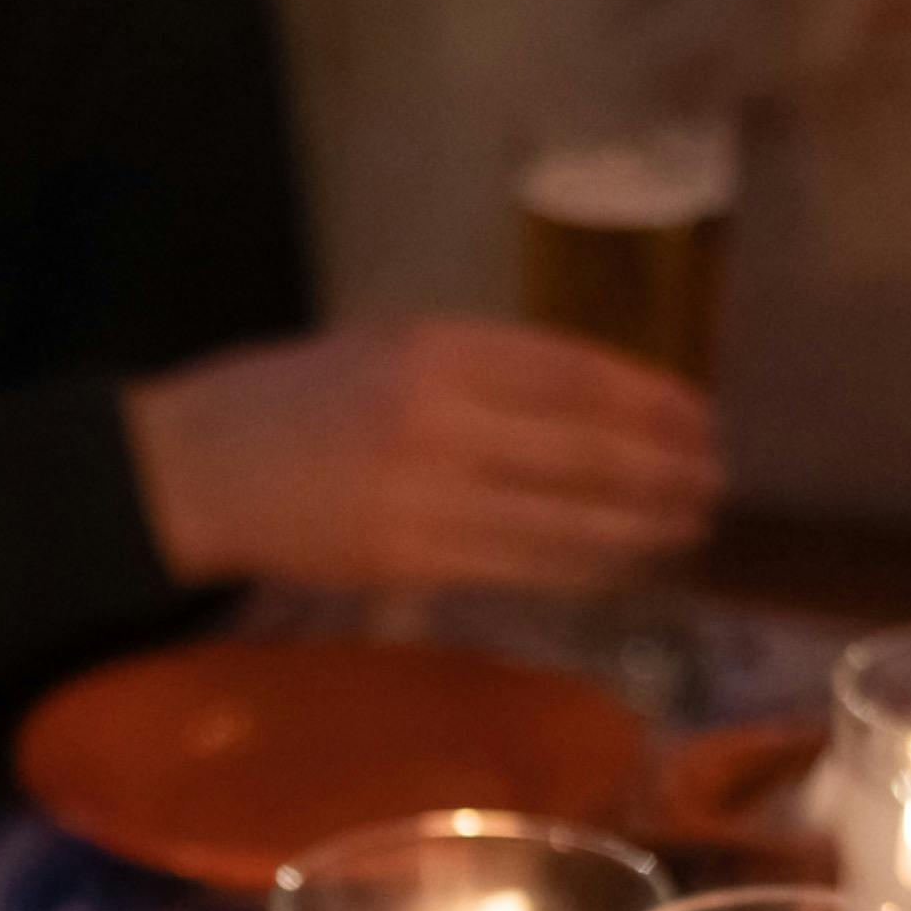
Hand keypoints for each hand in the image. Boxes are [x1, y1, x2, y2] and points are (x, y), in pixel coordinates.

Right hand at [123, 318, 724, 593]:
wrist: (194, 467)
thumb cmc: (290, 401)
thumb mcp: (386, 346)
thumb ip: (478, 369)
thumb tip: (585, 405)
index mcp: (439, 345)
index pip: (576, 369)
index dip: (650, 398)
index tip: (701, 416)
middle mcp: (443, 411)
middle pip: (586, 444)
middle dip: (662, 467)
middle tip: (716, 481)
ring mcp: (428, 489)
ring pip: (565, 513)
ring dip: (638, 525)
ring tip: (688, 527)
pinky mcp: (411, 556)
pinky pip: (522, 564)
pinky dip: (582, 565)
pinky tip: (621, 565)